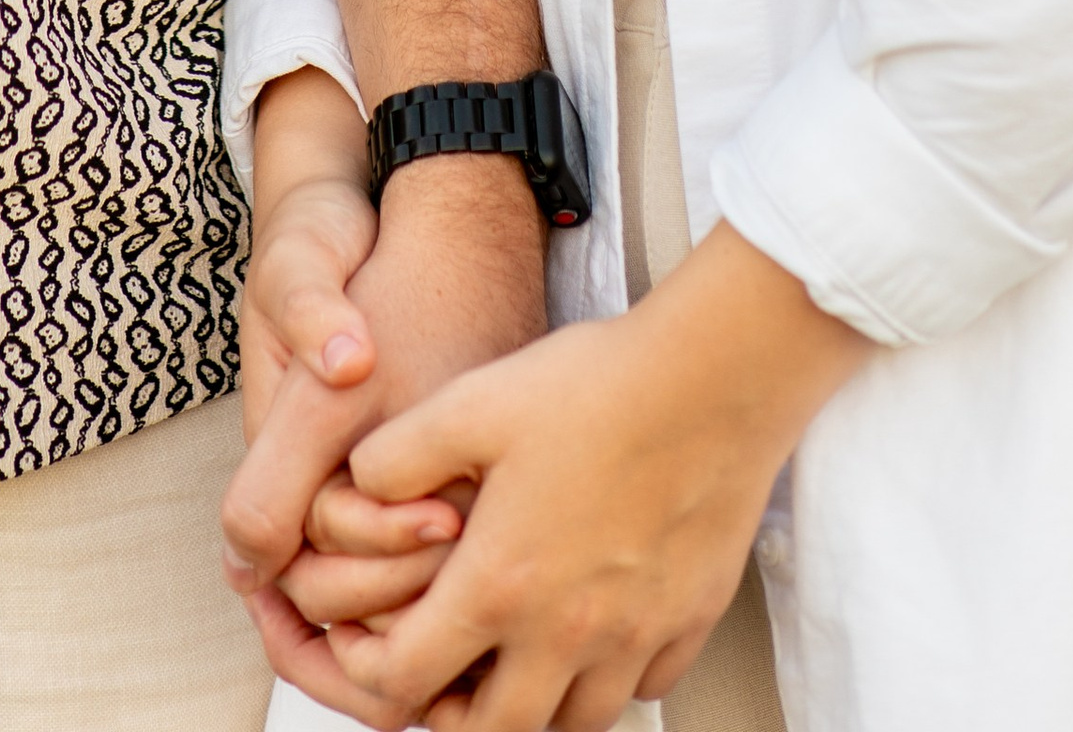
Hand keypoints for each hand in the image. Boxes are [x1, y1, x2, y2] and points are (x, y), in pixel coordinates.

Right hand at [226, 144, 550, 721]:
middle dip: (401, 589)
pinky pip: (416, 568)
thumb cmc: (329, 250)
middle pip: (340, 600)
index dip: (372, 547)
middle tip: (473, 537)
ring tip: (492, 544)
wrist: (378, 232)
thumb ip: (312, 316)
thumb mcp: (306, 265)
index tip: (445, 513)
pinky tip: (501, 554)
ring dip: (430, 594)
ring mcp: (357, 495)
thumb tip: (344, 364)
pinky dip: (451, 583)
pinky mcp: (401, 485)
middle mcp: (311, 491)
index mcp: (276, 460)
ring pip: (383, 602)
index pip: (302, 555)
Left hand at [320, 224, 870, 731]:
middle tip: (436, 666)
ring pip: (573, 724)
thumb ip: (396, 456)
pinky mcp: (689, 621)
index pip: (409, 679)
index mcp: (501, 586)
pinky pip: (642, 689)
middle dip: (447, 711)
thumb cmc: (596, 385)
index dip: (369, 666)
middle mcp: (568, 633)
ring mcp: (635, 636)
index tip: (365, 636)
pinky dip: (607, 679)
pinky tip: (594, 630)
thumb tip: (357, 489)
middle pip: (491, 731)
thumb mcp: (471, 404)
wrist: (714, 376)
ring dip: (532, 705)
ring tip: (511, 658)